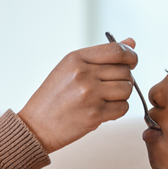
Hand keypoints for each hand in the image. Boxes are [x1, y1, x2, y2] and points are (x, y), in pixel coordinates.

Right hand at [19, 39, 137, 152]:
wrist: (36, 126)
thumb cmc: (54, 96)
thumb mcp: (70, 68)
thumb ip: (101, 55)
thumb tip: (131, 42)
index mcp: (76, 58)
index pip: (117, 50)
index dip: (130, 56)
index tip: (131, 63)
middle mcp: (83, 74)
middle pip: (125, 71)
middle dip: (124, 79)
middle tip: (110, 87)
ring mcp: (89, 94)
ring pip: (127, 89)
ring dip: (121, 95)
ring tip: (105, 98)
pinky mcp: (94, 114)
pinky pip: (123, 108)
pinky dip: (117, 110)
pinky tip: (103, 110)